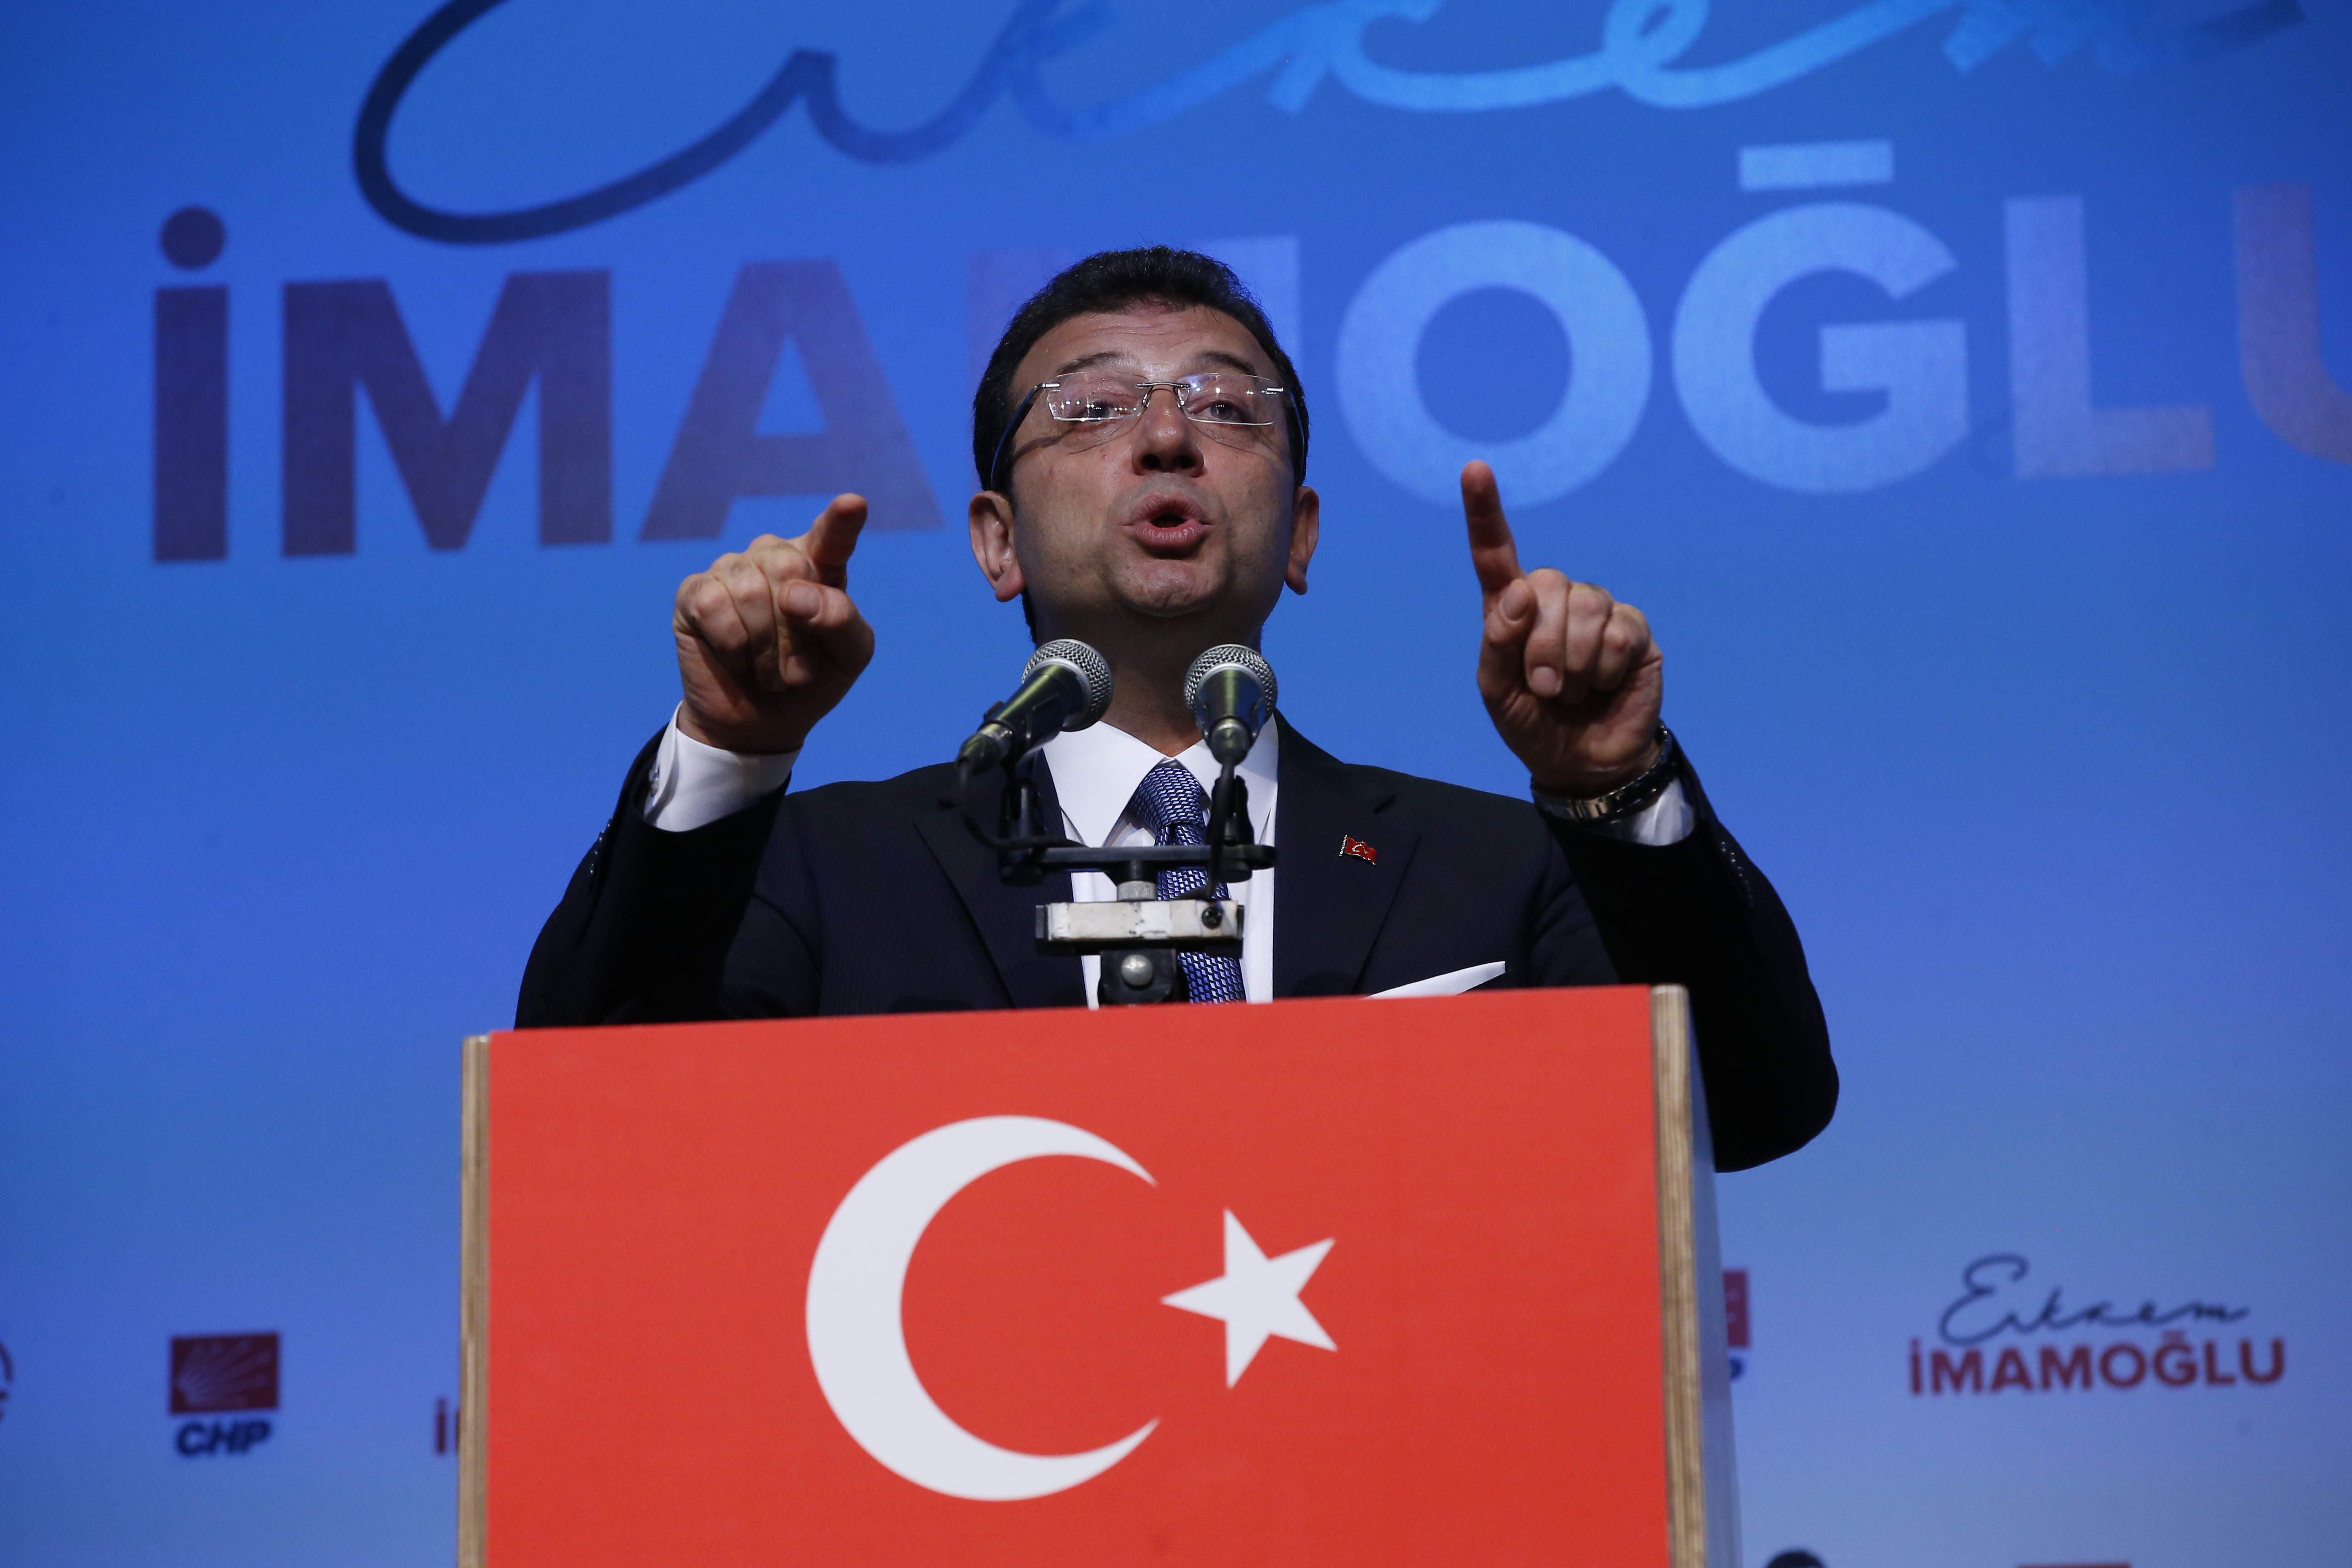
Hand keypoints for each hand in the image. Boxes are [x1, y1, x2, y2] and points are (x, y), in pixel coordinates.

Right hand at [672, 495, 873, 754]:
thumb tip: (794, 593)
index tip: (853, 505)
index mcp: (819, 565)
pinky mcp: (694, 593)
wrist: (760, 722)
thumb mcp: (847, 657)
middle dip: (796, 633)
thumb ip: (841, 620)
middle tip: (794, 669)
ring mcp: (731, 570)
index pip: (831, 536)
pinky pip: (714, 605)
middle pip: (789, 568)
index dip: (840, 522)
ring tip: (768, 671)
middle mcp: (774, 557)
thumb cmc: (810, 681)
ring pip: (751, 590)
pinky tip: (734, 658)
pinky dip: (732, 645)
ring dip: (765, 648)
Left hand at [1463, 462, 1663, 795]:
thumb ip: (1498, 641)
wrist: (1583, 762)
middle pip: (1546, 584)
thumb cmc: (1533, 722)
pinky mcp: (1634, 631)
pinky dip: (1605, 669)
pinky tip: (1604, 685)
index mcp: (1512, 609)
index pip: (1495, 554)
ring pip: (1586, 605)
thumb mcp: (1497, 690)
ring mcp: (1598, 611)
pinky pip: (1619, 632)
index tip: (1474, 470)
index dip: (1484, 512)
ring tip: (1570, 692)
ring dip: (1572, 662)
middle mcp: (1556, 600)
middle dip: (1541, 645)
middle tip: (1544, 687)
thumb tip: (1518, 591)